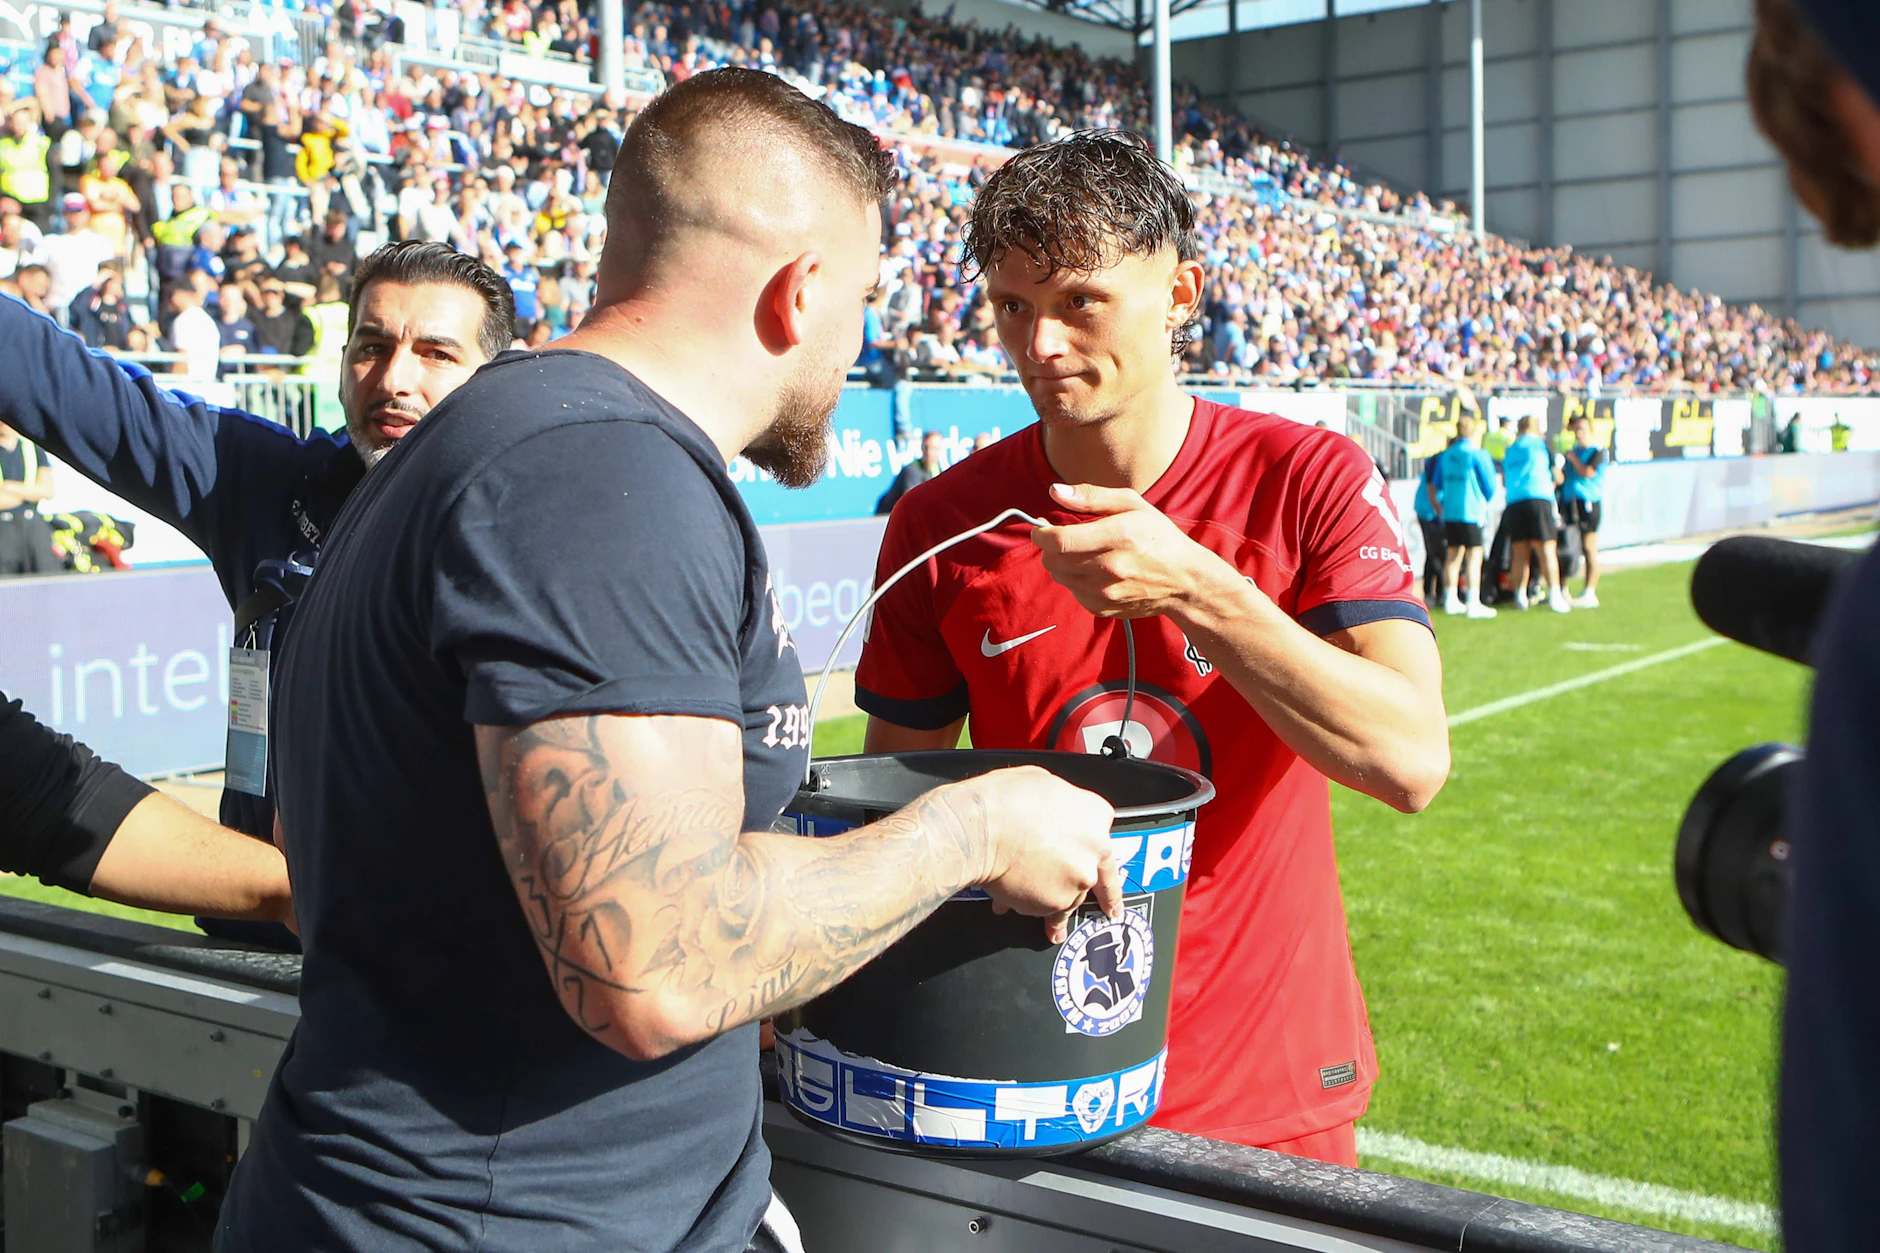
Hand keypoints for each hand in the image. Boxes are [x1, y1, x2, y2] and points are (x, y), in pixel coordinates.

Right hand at [949, 766, 1118, 942]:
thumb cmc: (1002, 802)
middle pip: (1098, 876)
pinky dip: (1031, 909)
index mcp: (1095, 815)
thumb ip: (1060, 804)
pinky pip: (1045, 910)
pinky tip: (1012, 905)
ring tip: (1051, 925)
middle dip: (1105, 896)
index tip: (1099, 862)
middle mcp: (1093, 851)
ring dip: (1058, 908)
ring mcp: (1077, 880)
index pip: (1102, 836)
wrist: (980, 830)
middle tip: (1110, 909)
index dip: (1091, 848)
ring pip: (1072, 899)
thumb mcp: (1041, 782)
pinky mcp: (1056, 903)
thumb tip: (1052, 810)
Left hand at [1030, 483, 1231, 619]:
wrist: (1183, 580)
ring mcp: (1105, 593)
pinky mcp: (1102, 608)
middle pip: (1053, 560)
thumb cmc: (1158, 537)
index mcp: (1117, 536)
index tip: (1040, 525)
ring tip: (1082, 552)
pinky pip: (1072, 591)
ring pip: (1059, 576)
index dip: (1040, 532)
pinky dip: (1075, 579)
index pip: (1059, 540)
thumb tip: (1055, 491)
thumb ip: (1091, 496)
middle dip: (1050, 546)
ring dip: (1062, 562)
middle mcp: (1109, 568)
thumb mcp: (1132, 505)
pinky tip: (1094, 570)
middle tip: (1061, 536)